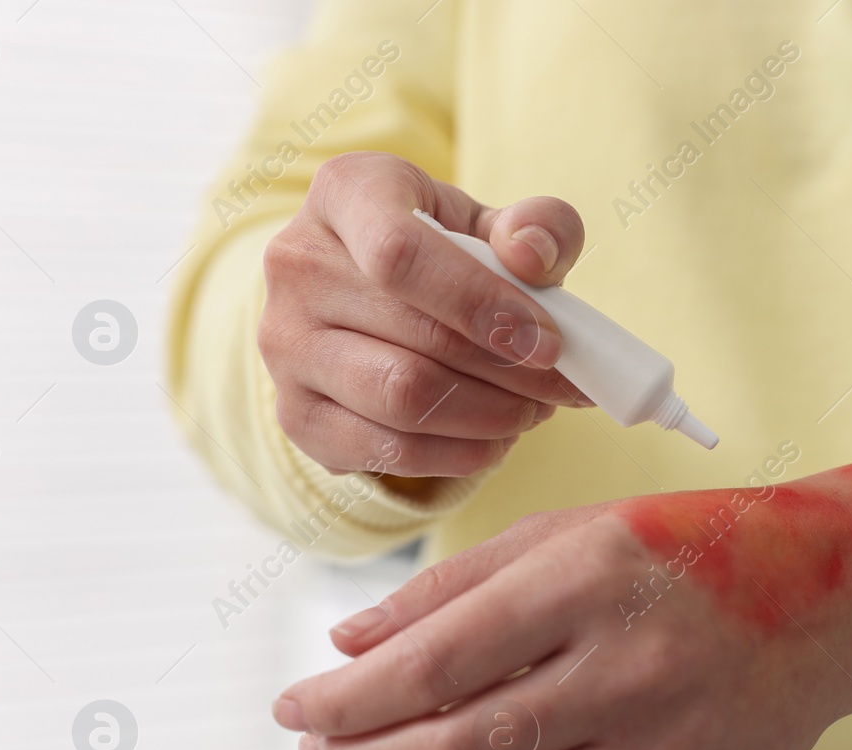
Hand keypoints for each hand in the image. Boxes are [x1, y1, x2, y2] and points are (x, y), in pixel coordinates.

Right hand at [258, 150, 591, 479]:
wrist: (375, 301)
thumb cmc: (448, 255)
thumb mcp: (496, 225)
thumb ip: (537, 227)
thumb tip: (533, 257)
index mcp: (347, 193)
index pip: (402, 256)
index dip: (483, 305)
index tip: (551, 344)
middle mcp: (297, 265)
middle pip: (418, 338)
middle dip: (512, 373)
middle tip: (566, 386)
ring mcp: (285, 345)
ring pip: (404, 400)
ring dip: (492, 416)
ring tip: (534, 408)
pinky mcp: (295, 414)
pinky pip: (390, 452)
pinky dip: (461, 454)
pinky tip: (495, 437)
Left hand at [271, 436, 851, 749]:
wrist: (840, 590)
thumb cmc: (695, 544)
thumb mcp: (575, 528)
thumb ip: (460, 582)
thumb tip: (350, 642)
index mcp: (588, 583)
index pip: (430, 662)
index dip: (343, 697)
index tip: (295, 706)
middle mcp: (626, 670)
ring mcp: (668, 749)